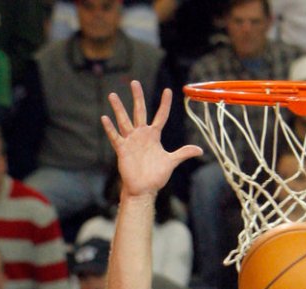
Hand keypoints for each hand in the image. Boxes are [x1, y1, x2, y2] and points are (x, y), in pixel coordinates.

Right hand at [101, 82, 202, 197]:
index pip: (161, 116)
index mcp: (154, 135)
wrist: (143, 189)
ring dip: (118, 108)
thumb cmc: (156, 176)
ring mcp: (131, 141)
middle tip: (134, 82)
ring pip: (124, 121)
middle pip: (139, 111)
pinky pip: (115, 137)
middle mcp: (141, 134)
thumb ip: (183, 153)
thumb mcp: (171, 162)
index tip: (167, 90)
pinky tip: (105, 118)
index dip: (165, 104)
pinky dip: (110, 129)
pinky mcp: (122, 149)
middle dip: (138, 97)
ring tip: (112, 95)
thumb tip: (200, 150)